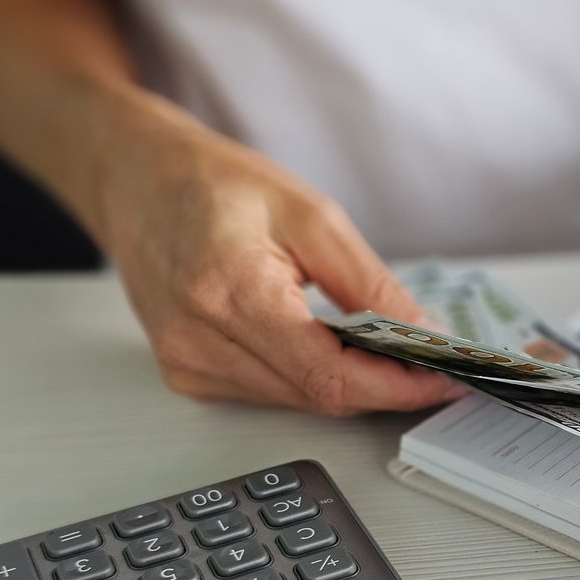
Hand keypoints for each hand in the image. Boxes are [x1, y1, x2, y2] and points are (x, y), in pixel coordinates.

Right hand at [99, 120, 460, 414]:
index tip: (443, 382)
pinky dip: (312, 378)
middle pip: (317, 396)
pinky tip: (335, 351)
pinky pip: (270, 393)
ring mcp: (187, 363)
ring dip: (351, 385)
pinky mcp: (186, 373)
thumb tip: (423, 334)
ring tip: (393, 356)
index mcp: (230, 291)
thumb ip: (370, 283)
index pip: (328, 375)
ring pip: (297, 401)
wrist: (135, 179)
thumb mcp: (310, 214)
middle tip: (434, 368)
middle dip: (384, 387)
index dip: (395, 387)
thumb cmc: (212, 183)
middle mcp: (198, 340)